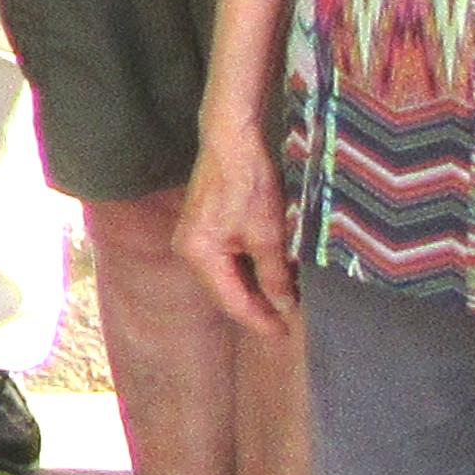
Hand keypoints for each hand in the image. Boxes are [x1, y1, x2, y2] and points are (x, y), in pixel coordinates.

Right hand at [179, 119, 303, 335]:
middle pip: (224, 292)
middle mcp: (188, 250)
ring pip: (225, 278)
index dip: (260, 320)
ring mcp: (192, 238)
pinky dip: (245, 271)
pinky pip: (223, 261)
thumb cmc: (247, 184)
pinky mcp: (202, 227)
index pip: (231, 302)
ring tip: (282, 302)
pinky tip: (267, 275)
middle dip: (255, 308)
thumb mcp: (268, 235)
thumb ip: (275, 275)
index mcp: (198, 256)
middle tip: (287, 322)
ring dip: (252, 290)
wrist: (232, 142)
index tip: (286, 333)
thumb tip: (284, 306)